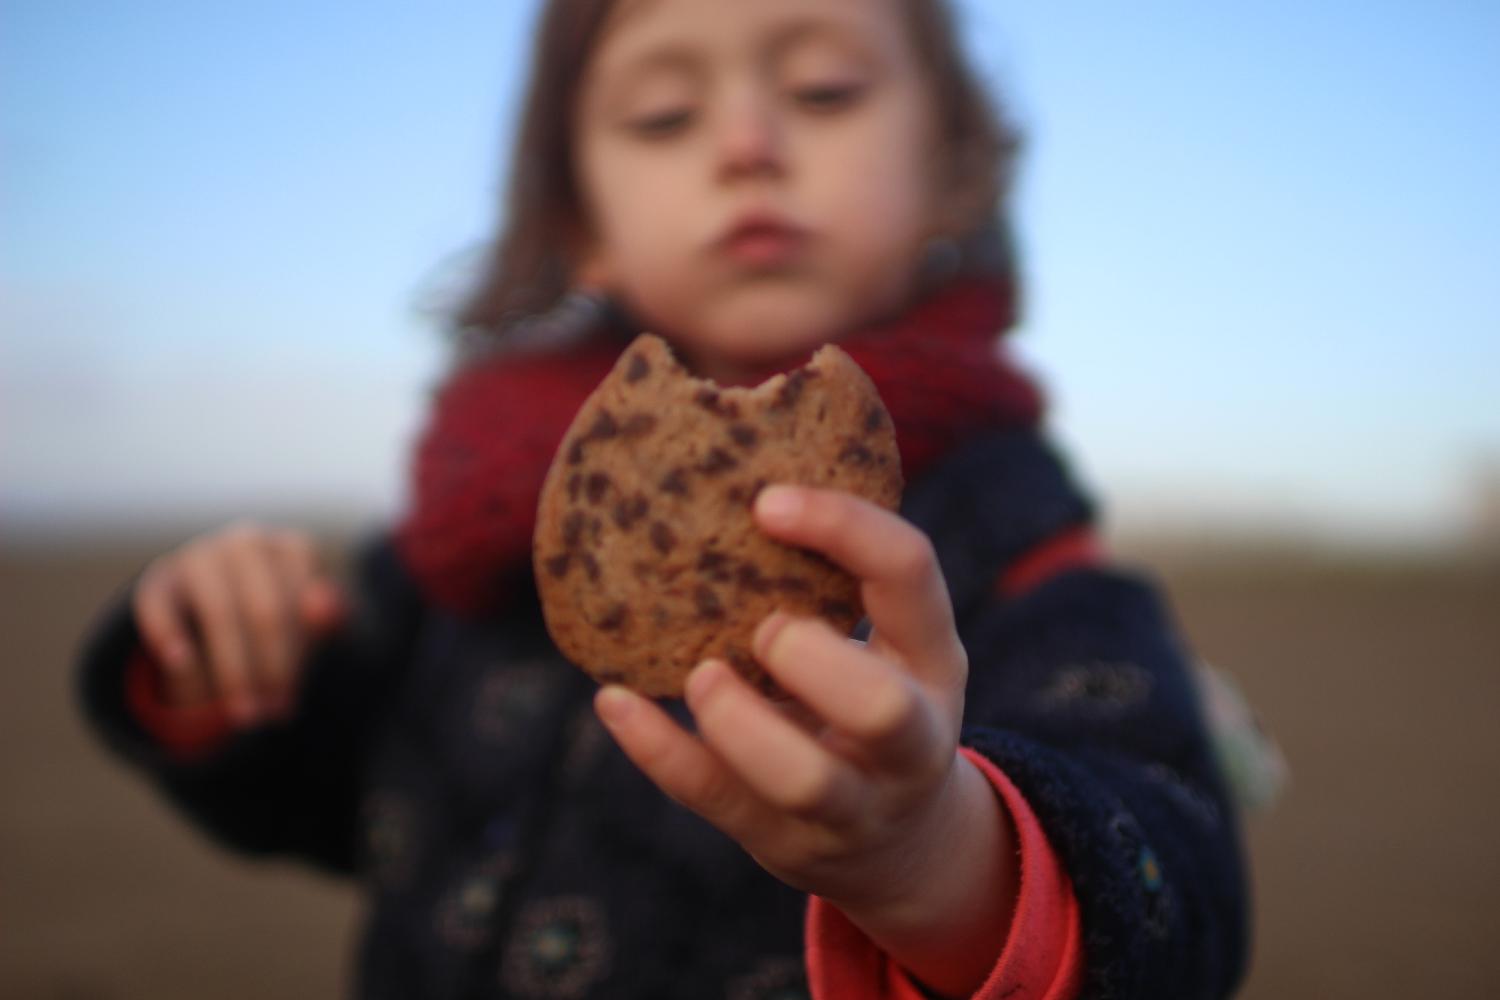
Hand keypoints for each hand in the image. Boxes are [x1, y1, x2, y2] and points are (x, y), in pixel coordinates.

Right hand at [131, 522, 344, 725]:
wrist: (214, 600)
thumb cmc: (280, 615)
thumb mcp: (308, 622)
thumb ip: (326, 618)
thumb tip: (325, 608)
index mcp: (292, 548)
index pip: (302, 602)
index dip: (298, 656)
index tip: (292, 699)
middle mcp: (247, 543)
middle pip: (264, 610)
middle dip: (269, 669)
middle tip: (270, 715)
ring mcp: (201, 555)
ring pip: (218, 611)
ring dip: (231, 667)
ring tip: (242, 713)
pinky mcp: (160, 576)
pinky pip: (158, 603)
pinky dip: (168, 632)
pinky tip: (179, 664)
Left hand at [595, 485, 1015, 994]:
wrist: (901, 845)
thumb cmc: (875, 699)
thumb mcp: (891, 642)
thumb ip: (838, 582)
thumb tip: (724, 473)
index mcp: (933, 658)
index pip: (910, 574)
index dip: (844, 527)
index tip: (766, 500)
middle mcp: (908, 738)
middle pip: (880, 709)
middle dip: (814, 661)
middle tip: (763, 628)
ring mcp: (849, 803)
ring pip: (803, 780)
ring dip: (740, 724)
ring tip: (700, 676)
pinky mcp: (781, 840)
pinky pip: (717, 800)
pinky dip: (659, 750)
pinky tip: (614, 700)